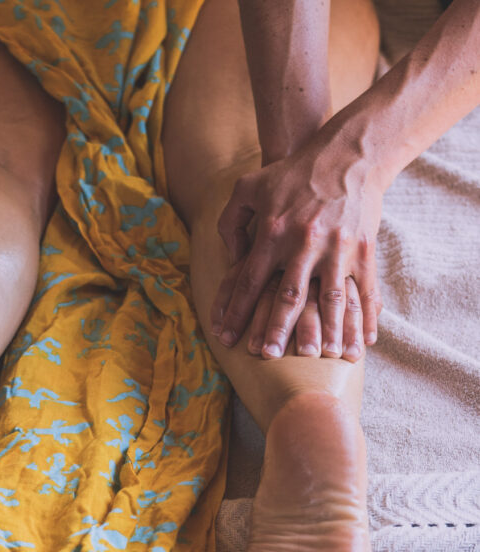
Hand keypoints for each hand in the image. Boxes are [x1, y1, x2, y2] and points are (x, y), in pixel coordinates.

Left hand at [211, 139, 383, 357]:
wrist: (345, 154)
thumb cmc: (292, 173)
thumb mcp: (248, 187)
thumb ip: (231, 223)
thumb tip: (229, 260)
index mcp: (273, 233)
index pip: (248, 282)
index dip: (236, 313)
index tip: (226, 338)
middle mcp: (303, 245)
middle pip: (286, 297)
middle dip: (276, 330)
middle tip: (267, 356)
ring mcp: (336, 249)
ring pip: (329, 300)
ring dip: (326, 332)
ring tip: (322, 356)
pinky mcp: (363, 250)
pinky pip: (364, 291)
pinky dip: (365, 318)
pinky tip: (364, 341)